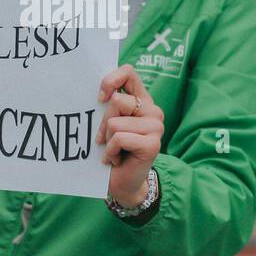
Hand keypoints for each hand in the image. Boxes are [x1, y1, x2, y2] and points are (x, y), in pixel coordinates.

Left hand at [96, 63, 163, 205]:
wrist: (123, 183)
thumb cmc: (112, 151)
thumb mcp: (108, 123)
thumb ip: (108, 105)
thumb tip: (99, 94)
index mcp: (142, 100)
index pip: (128, 73)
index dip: (110, 81)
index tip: (100, 98)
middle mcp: (153, 110)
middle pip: (117, 101)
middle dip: (104, 123)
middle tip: (106, 139)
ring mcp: (156, 126)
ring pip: (115, 122)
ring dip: (107, 140)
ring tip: (114, 151)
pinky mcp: (153, 143)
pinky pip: (119, 138)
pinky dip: (110, 152)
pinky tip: (116, 160)